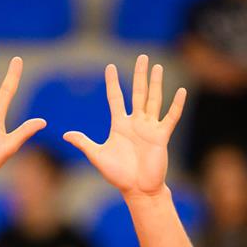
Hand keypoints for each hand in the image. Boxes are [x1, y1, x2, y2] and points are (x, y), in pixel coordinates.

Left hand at [64, 55, 183, 198]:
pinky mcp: (161, 136)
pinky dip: (176, 105)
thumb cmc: (119, 175)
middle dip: (139, 75)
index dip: (113, 83)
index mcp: (119, 125)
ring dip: (156, 84)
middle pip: (138, 93)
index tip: (110, 67)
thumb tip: (65, 135)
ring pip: (154, 100)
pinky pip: (170, 118)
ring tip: (158, 67)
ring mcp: (149, 128)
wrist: (138, 190)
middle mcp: (135, 123)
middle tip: (142, 57)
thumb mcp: (98, 156)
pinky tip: (181, 92)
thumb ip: (84, 142)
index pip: (116, 98)